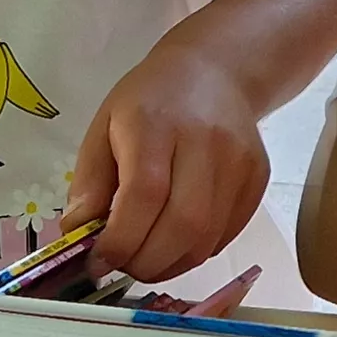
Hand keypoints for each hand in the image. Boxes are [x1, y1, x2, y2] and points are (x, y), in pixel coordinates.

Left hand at [58, 42, 270, 282]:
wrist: (216, 71)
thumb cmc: (151, 99)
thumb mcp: (104, 127)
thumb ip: (89, 184)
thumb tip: (78, 236)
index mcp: (156, 122)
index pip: (145, 195)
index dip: (121, 239)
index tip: (98, 261)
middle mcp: (206, 142)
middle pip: (183, 223)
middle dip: (146, 261)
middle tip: (122, 266)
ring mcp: (239, 162)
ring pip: (207, 238)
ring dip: (170, 264)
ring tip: (146, 259)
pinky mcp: (257, 179)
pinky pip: (226, 235)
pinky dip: (195, 252)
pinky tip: (174, 244)